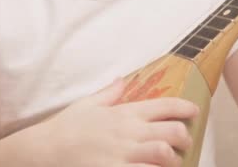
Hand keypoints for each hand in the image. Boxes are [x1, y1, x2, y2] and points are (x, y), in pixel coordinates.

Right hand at [18, 79, 198, 166]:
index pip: (164, 105)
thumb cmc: (65, 128)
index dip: (185, 108)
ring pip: (163, 154)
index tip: (194, 112)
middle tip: (184, 144)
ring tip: (172, 163)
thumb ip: (109, 92)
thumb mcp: (87, 104)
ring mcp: (122, 154)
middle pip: (172, 131)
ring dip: (173, 161)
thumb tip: (122, 79)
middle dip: (184, 138)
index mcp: (124, 113)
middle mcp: (127, 132)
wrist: (43, 150)